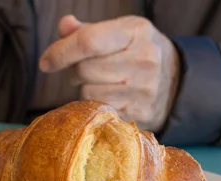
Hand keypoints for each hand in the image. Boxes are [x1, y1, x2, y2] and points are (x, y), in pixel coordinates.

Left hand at [39, 15, 180, 131]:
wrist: (174, 82)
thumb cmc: (134, 52)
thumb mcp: (117, 33)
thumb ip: (87, 31)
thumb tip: (64, 26)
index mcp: (135, 32)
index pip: (88, 41)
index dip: (61, 52)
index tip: (46, 62)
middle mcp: (144, 59)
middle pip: (85, 69)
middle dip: (75, 71)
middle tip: (82, 71)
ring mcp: (144, 89)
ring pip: (89, 93)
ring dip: (84, 89)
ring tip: (98, 83)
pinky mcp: (139, 113)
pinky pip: (99, 111)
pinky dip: (95, 105)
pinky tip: (106, 97)